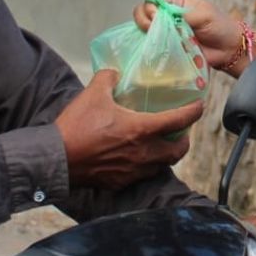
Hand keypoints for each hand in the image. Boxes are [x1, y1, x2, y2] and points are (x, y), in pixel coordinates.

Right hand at [55, 69, 202, 189]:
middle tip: (182, 133)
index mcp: (142, 129)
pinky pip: (141, 176)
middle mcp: (143, 153)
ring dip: (165, 156)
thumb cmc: (76, 126)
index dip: (194, 112)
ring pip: (161, 166)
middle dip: (184, 142)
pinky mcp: (120, 182)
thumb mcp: (93, 93)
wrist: (55, 159)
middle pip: (177, 152)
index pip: (179, 121)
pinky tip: (136, 159)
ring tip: (160, 145)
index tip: (200, 107)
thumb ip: (108, 78)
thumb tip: (114, 72)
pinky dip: (145, 167)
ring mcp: (133, 171)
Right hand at [133, 0, 241, 68]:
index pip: (153, 1)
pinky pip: (154, 48)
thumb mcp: (204, 14)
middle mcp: (167, 18)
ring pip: (145, 31)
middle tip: (153, 28)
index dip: (150, 7)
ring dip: (147, 34)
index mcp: (175, 4)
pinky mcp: (168, 49)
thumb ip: (184, 13)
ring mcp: (167, 34)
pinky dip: (151, 48)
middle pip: (144, 14)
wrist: (229, 50)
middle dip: (144, 20)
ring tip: (157, 39)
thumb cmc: (220, 27)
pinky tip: (156, 49)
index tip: (155, 15)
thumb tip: (162, 15)